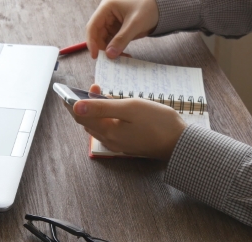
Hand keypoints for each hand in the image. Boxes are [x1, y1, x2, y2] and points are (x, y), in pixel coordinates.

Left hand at [64, 85, 186, 159]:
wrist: (180, 142)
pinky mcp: (127, 144)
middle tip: (91, 87)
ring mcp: (118, 144)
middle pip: (87, 122)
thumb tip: (75, 106)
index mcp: (107, 131)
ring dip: (94, 111)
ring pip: (97, 126)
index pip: (80, 116)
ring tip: (100, 94)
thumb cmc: (157, 122)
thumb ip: (101, 107)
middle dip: (83, 105)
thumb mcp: (129, 108)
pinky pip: (108, 130)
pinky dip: (104, 118)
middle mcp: (109, 140)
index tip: (71, 89)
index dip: (72, 102)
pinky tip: (112, 109)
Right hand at [86, 0, 158, 58]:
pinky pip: (113, 42)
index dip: (91, 42)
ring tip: (122, 58)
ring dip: (110, 50)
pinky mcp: (118, 29)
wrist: (162, 7)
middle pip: (97, 35)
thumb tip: (109, 55)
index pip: (92, 26)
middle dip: (103, 48)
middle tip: (112, 60)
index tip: (95, 56)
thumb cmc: (148, 8)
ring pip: (105, 40)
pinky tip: (124, 55)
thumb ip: (122, 39)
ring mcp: (112, 22)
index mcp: (106, 8)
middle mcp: (106, 15)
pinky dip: (117, 49)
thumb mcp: (135, 23)